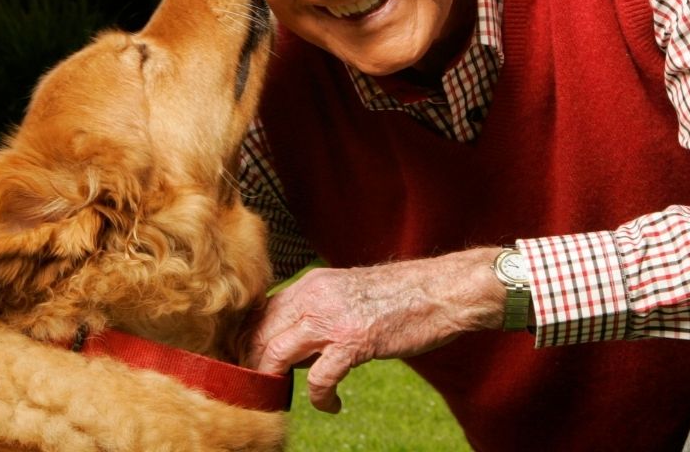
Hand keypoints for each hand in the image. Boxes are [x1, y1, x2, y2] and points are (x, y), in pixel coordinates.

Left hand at [245, 246, 504, 412]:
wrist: (442, 290)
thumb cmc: (401, 295)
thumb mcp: (347, 293)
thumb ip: (317, 312)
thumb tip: (293, 346)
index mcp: (311, 283)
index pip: (260, 312)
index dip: (247, 341)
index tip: (248, 364)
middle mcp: (314, 295)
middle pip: (259, 333)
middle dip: (254, 365)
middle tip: (262, 389)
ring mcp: (332, 318)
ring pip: (275, 352)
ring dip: (273, 380)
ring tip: (283, 396)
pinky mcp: (355, 341)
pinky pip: (319, 378)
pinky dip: (319, 398)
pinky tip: (332, 405)